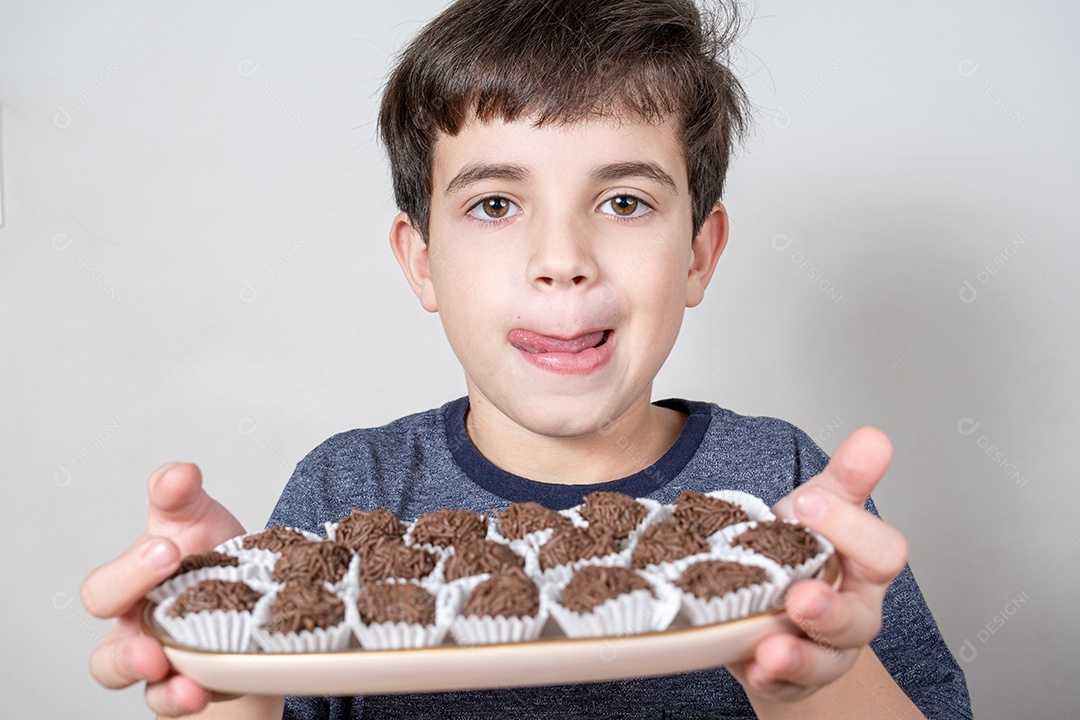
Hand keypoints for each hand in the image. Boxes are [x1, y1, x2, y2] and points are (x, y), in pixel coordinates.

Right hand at [81, 462, 244, 715]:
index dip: (131, 568)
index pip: (107, 585)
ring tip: (161, 661)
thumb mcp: (202, 523)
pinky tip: (199, 688)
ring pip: (122, 672)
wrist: (258, 608)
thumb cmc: (216, 562)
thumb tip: (179, 473)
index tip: (170, 549)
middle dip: (129, 608)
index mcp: (135, 583)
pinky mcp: (187, 686)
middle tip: (167, 579)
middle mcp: (135, 624)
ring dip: (139, 666)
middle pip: (107, 633)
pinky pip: (168, 701)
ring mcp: (158, 660)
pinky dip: (181, 696)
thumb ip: (183, 496)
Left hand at [729, 427, 909, 703]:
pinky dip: (768, 677)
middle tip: (799, 594)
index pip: (883, 552)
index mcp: (865, 567)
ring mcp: (823, 650)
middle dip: (829, 609)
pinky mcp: (790, 676)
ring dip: (797, 656)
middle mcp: (852, 612)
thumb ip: (846, 477)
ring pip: (824, 661)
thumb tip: (875, 438)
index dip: (848, 528)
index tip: (805, 502)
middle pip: (858, 620)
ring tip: (771, 648)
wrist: (773, 600)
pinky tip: (752, 666)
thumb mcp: (818, 509)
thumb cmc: (799, 551)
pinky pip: (784, 685)